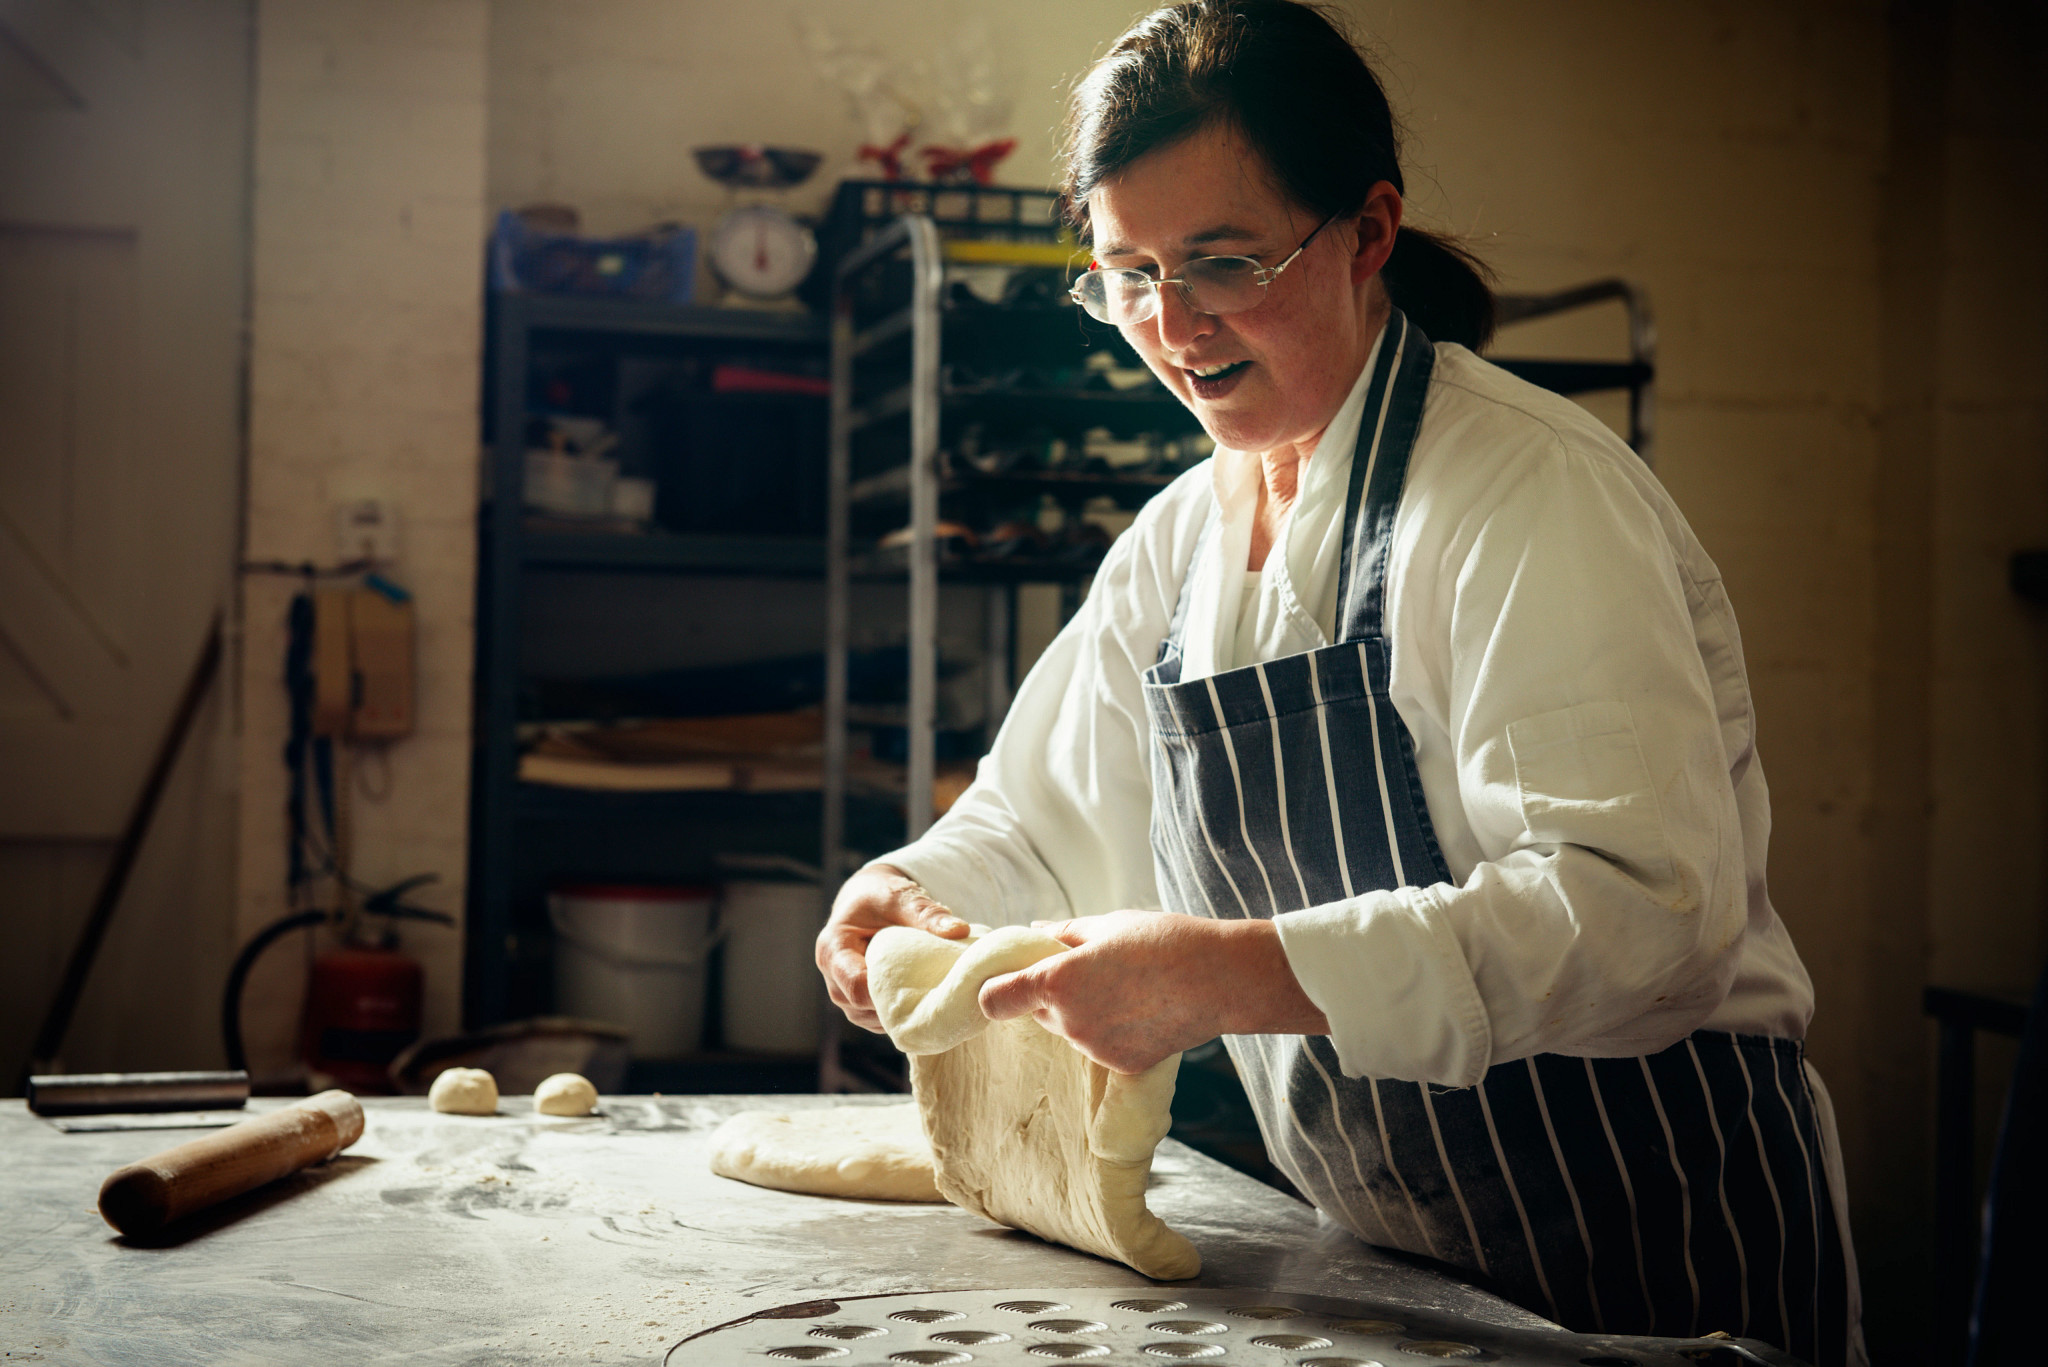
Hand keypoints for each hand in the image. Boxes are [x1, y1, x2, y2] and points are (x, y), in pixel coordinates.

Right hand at [816, 864, 968, 1031]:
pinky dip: (903, 1013)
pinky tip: (926, 1001)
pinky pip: (882, 1020)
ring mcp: (847, 995)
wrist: (870, 904)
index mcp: (833, 950)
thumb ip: (926, 913)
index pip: (855, 986)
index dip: (887, 991)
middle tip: (935, 994)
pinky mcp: (862, 1006)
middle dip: (897, 1004)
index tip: (922, 983)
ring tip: (933, 997)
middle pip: (861, 1008)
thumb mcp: (900, 897)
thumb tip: (959, 930)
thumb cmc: (880, 897)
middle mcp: (834, 978)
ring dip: (901, 1012)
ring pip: (872, 1020)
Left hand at [976, 911, 1329, 1073]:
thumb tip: (1035, 932)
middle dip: (1052, 994)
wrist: (1220, 980)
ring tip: (1126, 987)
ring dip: (1083, 1012)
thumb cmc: (1163, 941)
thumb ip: (1065, 933)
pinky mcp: (1120, 1066)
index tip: (1003, 982)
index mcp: (1057, 980)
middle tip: (1091, 970)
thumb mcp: (1108, 924)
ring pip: (1069, 1029)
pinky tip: (1141, 1009)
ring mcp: (1094, 1048)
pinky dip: (1110, 1031)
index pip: (993, 999)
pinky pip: (1099, 1046)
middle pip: (1038, 1010)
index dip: (993, 990)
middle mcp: (1068, 1021)